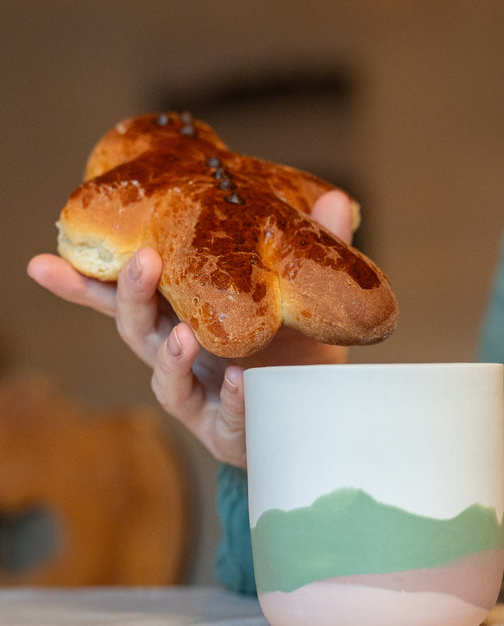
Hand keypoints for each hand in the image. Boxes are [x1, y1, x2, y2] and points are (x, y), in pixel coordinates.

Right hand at [27, 190, 353, 467]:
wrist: (319, 409)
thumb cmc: (298, 350)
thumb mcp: (301, 297)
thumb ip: (312, 250)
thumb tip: (336, 197)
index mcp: (186, 316)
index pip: (130, 295)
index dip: (86, 280)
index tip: (45, 259)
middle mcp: (182, 353)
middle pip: (138, 327)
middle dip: (130, 295)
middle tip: (142, 261)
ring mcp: (201, 393)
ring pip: (167, 375)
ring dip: (173, 354)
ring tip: (186, 335)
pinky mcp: (227, 428)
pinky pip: (224, 415)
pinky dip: (233, 398)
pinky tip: (243, 383)